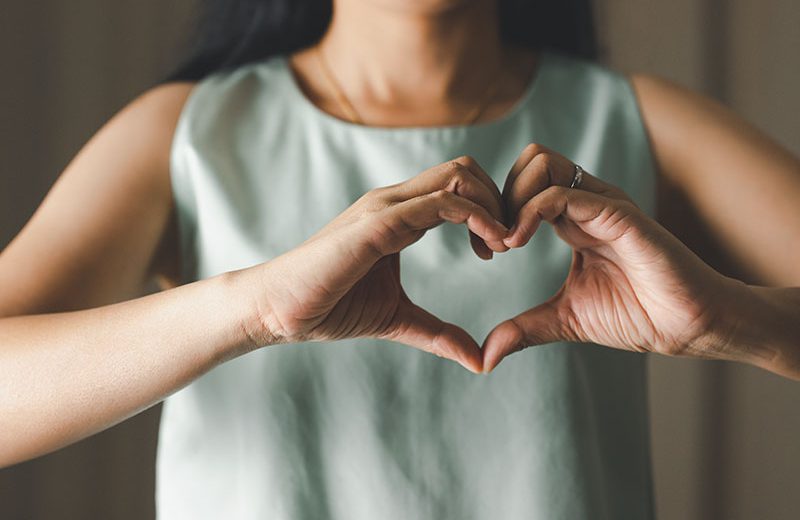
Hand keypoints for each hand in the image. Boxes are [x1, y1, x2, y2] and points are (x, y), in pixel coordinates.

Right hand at [251, 157, 508, 372]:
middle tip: (509, 244)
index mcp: (398, 215)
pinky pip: (440, 202)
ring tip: (503, 246)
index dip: (489, 211)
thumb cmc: (328, 308)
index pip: (458, 186)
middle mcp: (394, 201)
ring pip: (458, 175)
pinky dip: (476, 217)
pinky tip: (490, 248)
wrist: (277, 311)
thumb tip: (479, 359)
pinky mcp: (378, 223)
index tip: (498, 250)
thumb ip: (438, 333)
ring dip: (493, 205)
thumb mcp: (397, 319)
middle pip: (465, 169)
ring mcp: (385, 207)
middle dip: (500, 200)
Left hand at [482, 144, 738, 371]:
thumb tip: (487, 355)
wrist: (688, 326)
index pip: (523, 186)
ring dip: (511, 198)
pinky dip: (528, 213)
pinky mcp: (617, 213)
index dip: (495, 211)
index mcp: (573, 220)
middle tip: (493, 242)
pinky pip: (561, 194)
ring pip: (540, 163)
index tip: (485, 251)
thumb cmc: (638, 316)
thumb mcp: (565, 320)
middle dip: (498, 195)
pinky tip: (518, 243)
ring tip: (507, 243)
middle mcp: (586, 203)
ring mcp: (602, 203)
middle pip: (529, 161)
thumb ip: (525, 328)